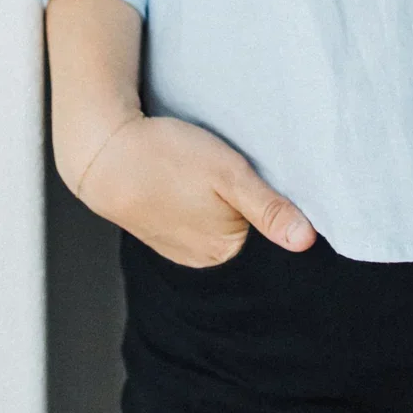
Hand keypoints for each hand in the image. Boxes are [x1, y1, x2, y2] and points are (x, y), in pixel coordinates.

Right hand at [72, 108, 318, 266]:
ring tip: (211, 172)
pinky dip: (200, 203)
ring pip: (220, 225)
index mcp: (225, 251)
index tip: (265, 173)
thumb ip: (268, 208)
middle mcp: (205, 260)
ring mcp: (181, 248)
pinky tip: (193, 181)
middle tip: (237, 165)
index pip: (270, 233)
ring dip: (223, 203)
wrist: (104, 153)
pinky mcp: (164, 232)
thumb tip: (307, 242)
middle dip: (249, 204)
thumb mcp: (227, 174)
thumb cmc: (168, 157)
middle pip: (245, 231)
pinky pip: (195, 221)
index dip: (275, 202)